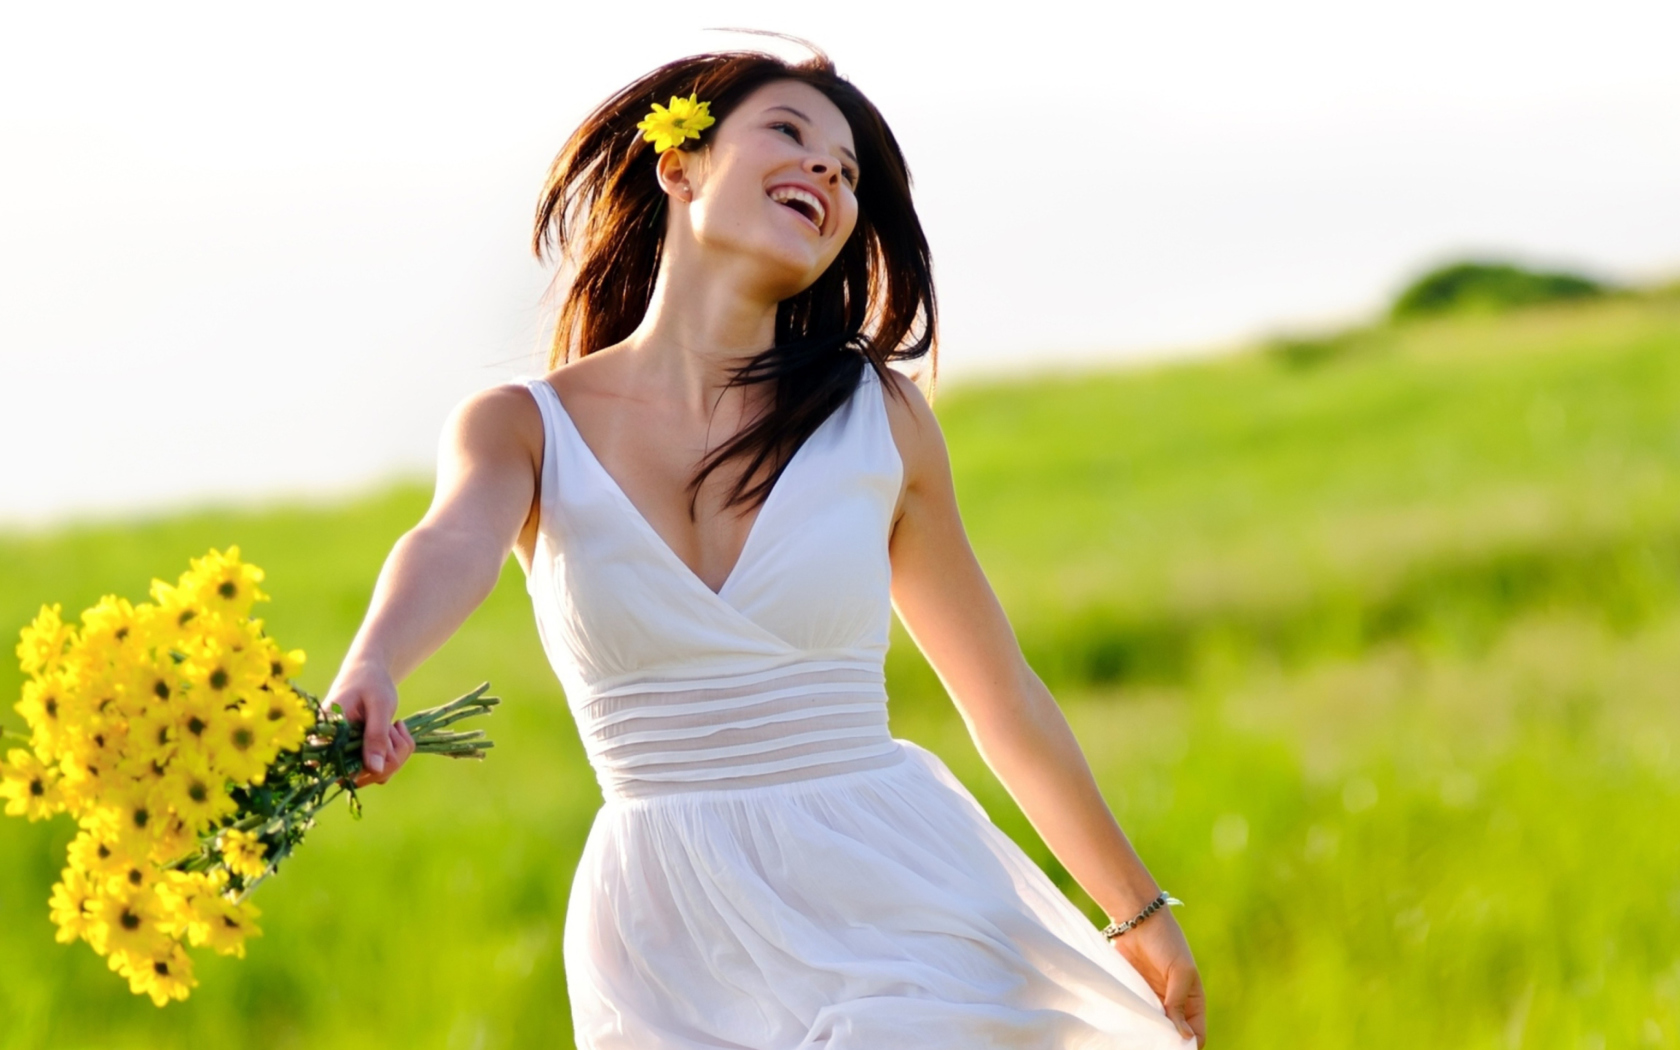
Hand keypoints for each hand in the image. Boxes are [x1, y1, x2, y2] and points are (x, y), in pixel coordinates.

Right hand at [321, 660, 415, 786]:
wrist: (368, 673)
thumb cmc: (370, 683)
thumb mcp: (378, 706)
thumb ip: (375, 736)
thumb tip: (375, 770)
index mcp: (326, 736)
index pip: (339, 769)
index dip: (367, 765)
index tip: (386, 734)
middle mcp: (332, 751)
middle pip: (361, 777)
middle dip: (390, 756)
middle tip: (393, 727)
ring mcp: (348, 756)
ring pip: (376, 775)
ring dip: (397, 753)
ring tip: (394, 725)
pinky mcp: (361, 758)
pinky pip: (384, 769)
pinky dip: (399, 752)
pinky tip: (397, 730)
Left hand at [1112, 909, 1205, 1046]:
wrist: (1136, 920)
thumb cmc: (1166, 941)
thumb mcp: (1179, 971)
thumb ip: (1179, 1002)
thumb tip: (1184, 1035)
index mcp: (1193, 1000)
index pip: (1197, 1034)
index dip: (1189, 1045)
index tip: (1175, 1049)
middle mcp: (1175, 1004)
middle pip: (1175, 1035)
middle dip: (1167, 1043)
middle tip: (1153, 1045)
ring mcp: (1154, 1000)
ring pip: (1156, 1029)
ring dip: (1150, 1035)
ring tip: (1140, 1040)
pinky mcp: (1136, 995)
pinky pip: (1138, 1016)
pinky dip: (1136, 1025)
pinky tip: (1129, 1030)